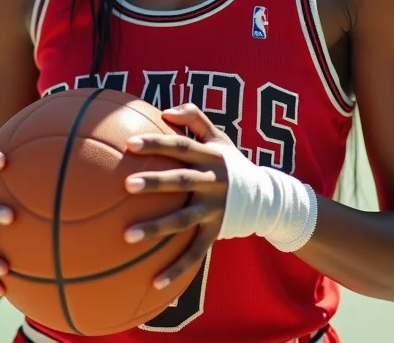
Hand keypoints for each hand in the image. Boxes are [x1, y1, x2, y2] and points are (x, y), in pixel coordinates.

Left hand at [123, 103, 231, 289]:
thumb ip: (194, 117)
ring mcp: (214, 209)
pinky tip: (153, 282)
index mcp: (209, 157)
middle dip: (155, 182)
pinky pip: (194, 253)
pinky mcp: (216, 232)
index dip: (158, 143)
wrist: (266, 197)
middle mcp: (212, 182)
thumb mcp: (219, 136)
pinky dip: (176, 268)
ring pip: (183, 220)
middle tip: (127, 184)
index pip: (181, 146)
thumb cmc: (230, 161)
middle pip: (181, 181)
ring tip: (127, 235)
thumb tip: (165, 110)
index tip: (130, 144)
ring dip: (156, 228)